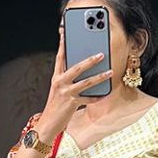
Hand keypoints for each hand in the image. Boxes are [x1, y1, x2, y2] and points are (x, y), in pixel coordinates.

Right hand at [29, 24, 113, 142]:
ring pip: (86, 82)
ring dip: (99, 76)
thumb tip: (84, 71)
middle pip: (76, 67)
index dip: (64, 44)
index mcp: (56, 77)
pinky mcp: (72, 104)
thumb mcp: (59, 91)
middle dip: (90, 60)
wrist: (47, 125)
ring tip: (109, 72)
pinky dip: (98, 97)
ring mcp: (66, 93)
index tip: (67, 32)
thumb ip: (68, 80)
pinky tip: (106, 94)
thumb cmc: (55, 107)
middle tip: (101, 54)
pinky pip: (89, 99)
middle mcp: (60, 83)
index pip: (60, 57)